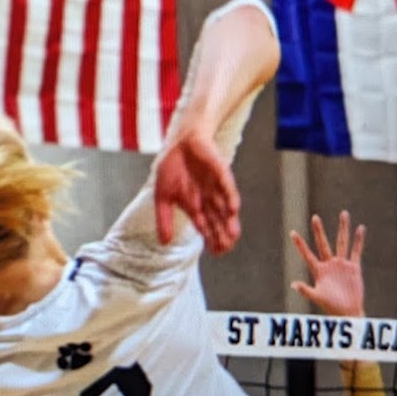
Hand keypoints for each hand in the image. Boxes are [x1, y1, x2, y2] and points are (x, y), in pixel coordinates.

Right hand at [152, 128, 240, 249]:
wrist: (179, 142)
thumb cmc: (172, 168)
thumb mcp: (162, 196)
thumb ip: (164, 219)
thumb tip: (164, 243)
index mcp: (196, 207)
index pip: (206, 227)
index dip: (212, 240)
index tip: (216, 253)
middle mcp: (208, 200)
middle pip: (218, 221)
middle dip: (222, 234)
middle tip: (226, 248)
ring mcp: (215, 186)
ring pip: (224, 207)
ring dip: (229, 220)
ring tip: (233, 235)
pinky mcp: (220, 172)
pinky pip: (227, 186)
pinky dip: (230, 196)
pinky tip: (233, 208)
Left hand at [290, 211, 366, 318]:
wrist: (347, 312)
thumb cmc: (330, 307)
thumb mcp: (317, 297)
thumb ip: (306, 290)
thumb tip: (293, 285)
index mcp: (318, 271)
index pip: (307, 254)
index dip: (300, 244)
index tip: (292, 232)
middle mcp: (329, 264)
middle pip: (323, 244)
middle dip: (319, 231)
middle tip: (314, 217)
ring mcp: (341, 265)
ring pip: (342, 242)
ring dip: (343, 229)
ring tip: (344, 213)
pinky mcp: (354, 268)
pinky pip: (356, 251)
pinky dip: (358, 240)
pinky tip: (360, 228)